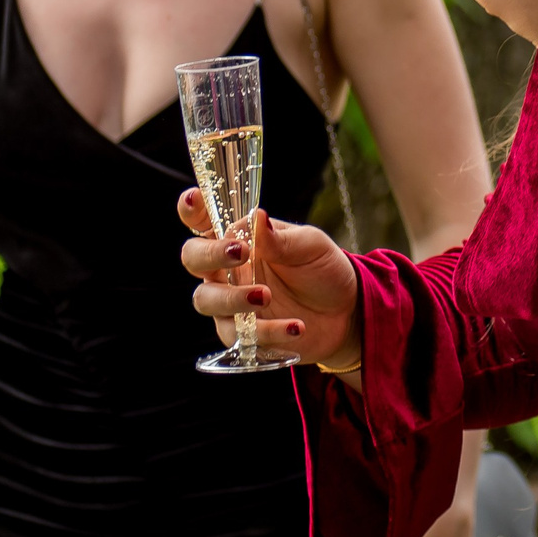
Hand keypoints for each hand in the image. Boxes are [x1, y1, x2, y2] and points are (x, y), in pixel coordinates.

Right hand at [178, 200, 359, 375]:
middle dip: (209, 254)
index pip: (204, 220)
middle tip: (241, 252)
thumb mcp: (310, 246)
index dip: (191, 208)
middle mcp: (226, 268)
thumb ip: (279, 237)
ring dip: (232, 298)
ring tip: (266, 296)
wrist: (346, 311)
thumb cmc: (321, 269)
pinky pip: (240, 336)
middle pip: (193, 258)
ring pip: (205, 300)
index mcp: (239, 238)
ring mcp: (230, 302)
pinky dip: (269, 331)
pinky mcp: (242, 334)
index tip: (194, 200)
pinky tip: (297, 327)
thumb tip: (257, 217)